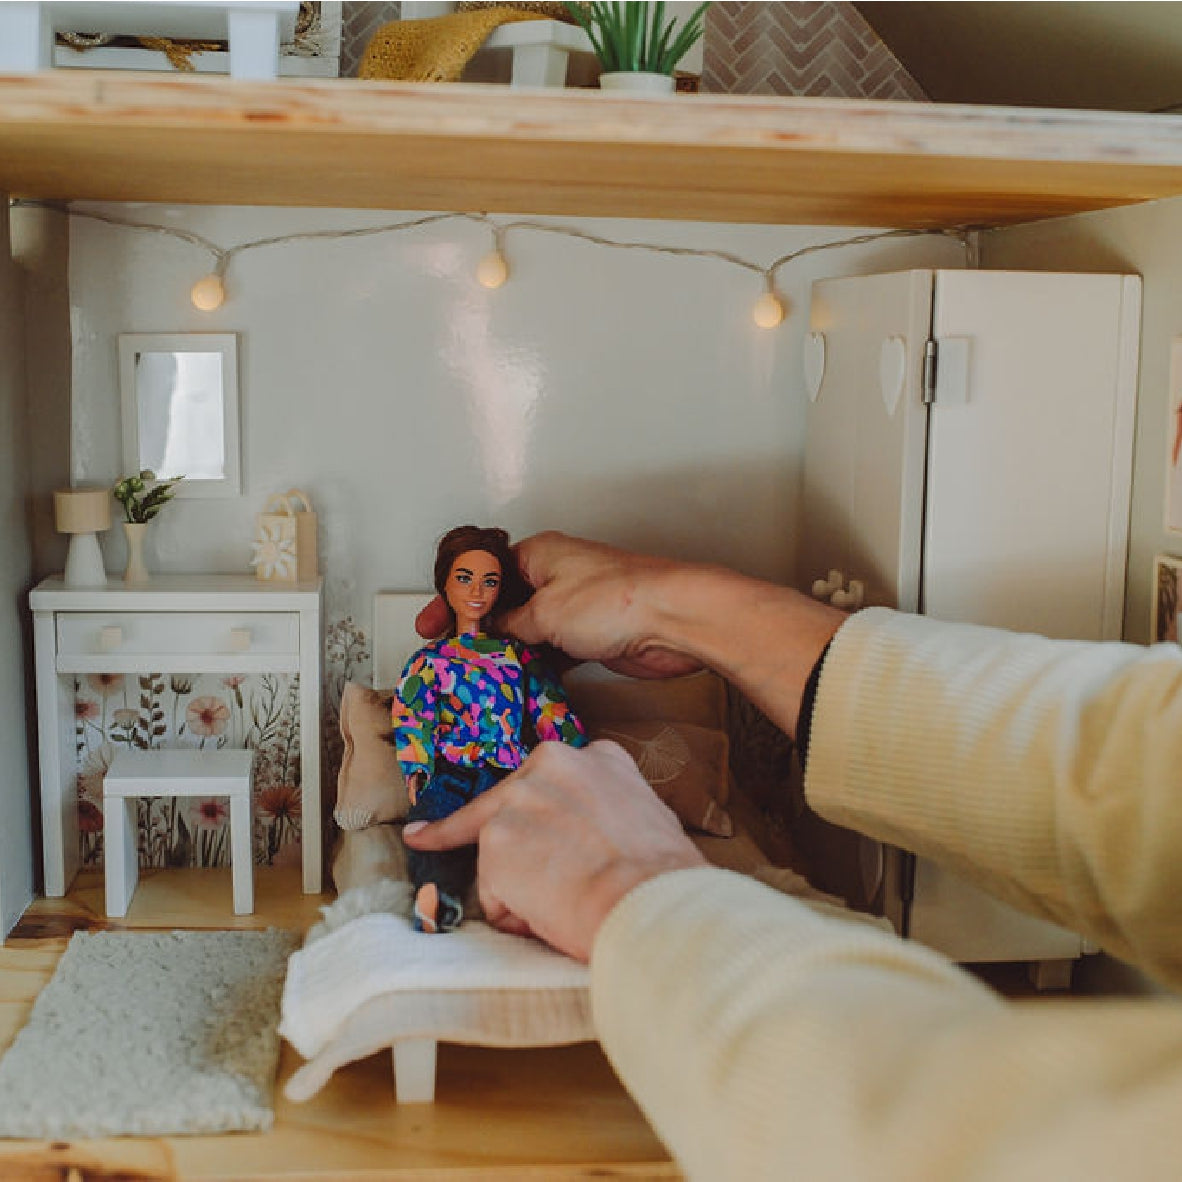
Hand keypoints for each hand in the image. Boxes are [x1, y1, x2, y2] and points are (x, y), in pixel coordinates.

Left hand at [402, 741, 705, 961]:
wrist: (645, 899)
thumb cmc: (660, 876)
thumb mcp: (651, 816)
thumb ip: (612, 810)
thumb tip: (602, 836)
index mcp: (596, 757)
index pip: (553, 780)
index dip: (550, 816)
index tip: (554, 837)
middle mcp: (550, 763)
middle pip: (509, 805)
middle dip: (517, 842)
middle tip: (550, 878)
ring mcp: (517, 799)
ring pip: (501, 853)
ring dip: (522, 885)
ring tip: (564, 905)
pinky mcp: (494, 839)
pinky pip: (493, 892)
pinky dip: (514, 913)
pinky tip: (549, 916)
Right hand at [415, 531, 700, 677]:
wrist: (673, 620)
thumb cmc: (617, 599)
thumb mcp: (544, 613)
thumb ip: (510, 624)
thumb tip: (489, 632)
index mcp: (538, 554)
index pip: (483, 573)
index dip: (454, 599)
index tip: (432, 622)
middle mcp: (556, 575)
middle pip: (503, 602)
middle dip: (476, 627)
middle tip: (448, 650)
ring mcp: (574, 605)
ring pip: (527, 628)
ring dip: (506, 649)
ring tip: (476, 671)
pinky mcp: (592, 635)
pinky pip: (551, 649)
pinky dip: (534, 663)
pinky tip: (516, 681)